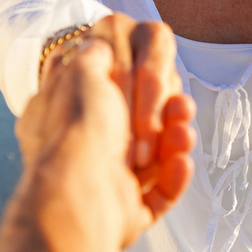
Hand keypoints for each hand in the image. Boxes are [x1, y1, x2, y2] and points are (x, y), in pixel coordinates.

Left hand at [21, 37, 195, 247]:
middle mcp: (88, 141)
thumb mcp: (82, 70)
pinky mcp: (129, 206)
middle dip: (162, 109)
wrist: (79, 194)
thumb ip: (96, 53)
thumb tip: (101, 45)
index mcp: (70, 111)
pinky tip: (181, 162)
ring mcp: (109, 175)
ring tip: (182, 133)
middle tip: (162, 113)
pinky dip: (175, 176)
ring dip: (175, 138)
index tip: (143, 74)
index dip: (136, 74)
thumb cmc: (79, 129)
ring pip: (157, 151)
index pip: (112, 82)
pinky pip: (162, 189)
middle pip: (143, 115)